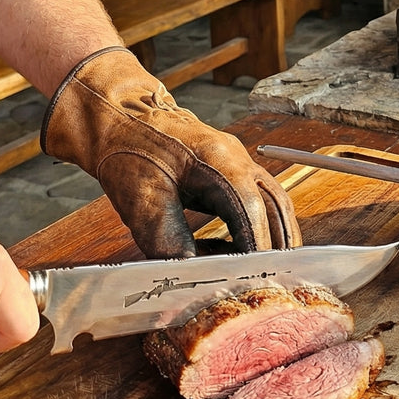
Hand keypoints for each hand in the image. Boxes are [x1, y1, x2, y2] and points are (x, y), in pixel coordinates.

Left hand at [41, 47, 300, 258]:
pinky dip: (259, 225)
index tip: (253, 278)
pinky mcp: (231, 168)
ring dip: (275, 235)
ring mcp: (239, 161)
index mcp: (219, 161)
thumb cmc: (130, 152)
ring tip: (266, 270)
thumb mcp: (142, 200)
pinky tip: (240, 249)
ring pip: (273, 201)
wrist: (121, 117)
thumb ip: (167, 238)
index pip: (252, 209)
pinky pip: (259, 198)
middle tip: (272, 281)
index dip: (256, 246)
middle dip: (278, 245)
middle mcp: (238, 158)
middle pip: (275, 205)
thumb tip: (190, 274)